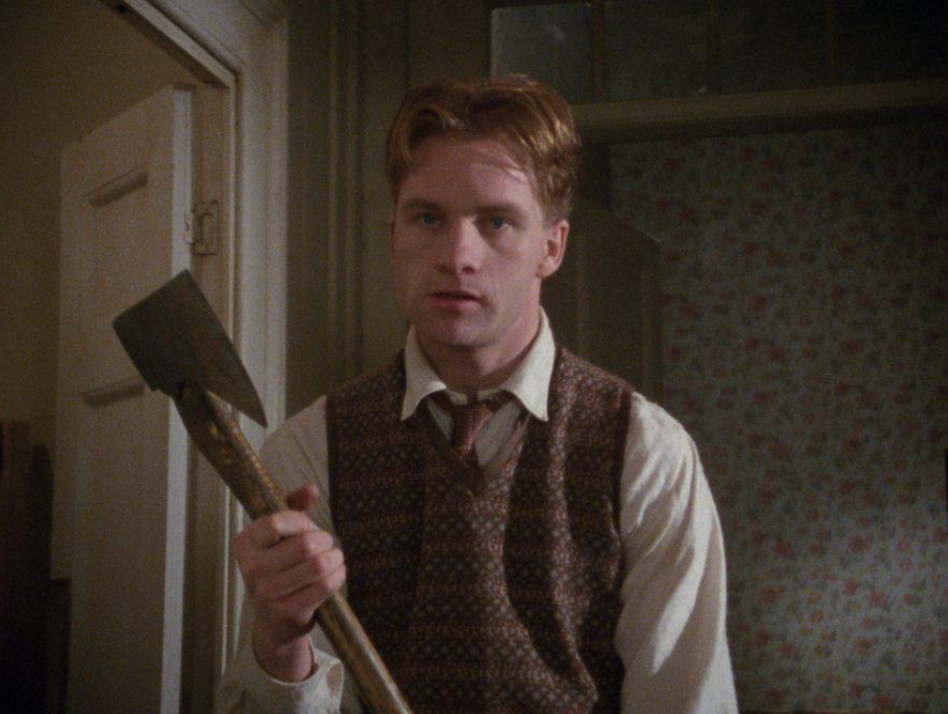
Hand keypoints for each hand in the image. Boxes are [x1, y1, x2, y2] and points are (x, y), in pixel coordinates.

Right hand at [232, 483, 345, 681]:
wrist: (273, 620)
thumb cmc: (278, 567)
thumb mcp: (280, 535)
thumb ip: (293, 507)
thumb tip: (311, 488)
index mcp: (245, 544)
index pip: (276, 522)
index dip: (301, 522)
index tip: (308, 527)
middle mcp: (251, 569)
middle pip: (304, 545)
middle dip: (325, 540)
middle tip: (327, 544)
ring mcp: (267, 593)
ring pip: (318, 565)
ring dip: (336, 558)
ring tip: (335, 558)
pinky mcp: (287, 611)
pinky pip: (325, 586)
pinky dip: (338, 576)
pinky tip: (337, 573)